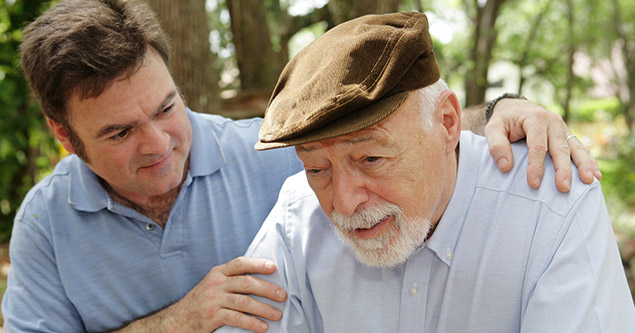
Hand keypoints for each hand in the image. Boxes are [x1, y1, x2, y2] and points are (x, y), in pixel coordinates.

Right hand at [118, 257, 286, 331]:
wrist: (178, 320)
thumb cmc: (202, 302)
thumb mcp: (214, 285)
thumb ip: (232, 280)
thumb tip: (263, 281)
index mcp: (218, 272)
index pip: (240, 263)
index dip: (257, 264)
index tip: (273, 267)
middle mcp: (216, 283)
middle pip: (246, 283)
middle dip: (267, 289)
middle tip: (282, 295)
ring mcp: (213, 300)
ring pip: (243, 301)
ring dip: (263, 308)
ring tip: (277, 315)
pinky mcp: (212, 316)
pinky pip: (236, 318)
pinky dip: (252, 323)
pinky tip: (262, 327)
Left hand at [484, 98, 601, 191]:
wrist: (515, 108)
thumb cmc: (503, 121)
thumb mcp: (492, 129)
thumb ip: (496, 145)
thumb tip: (505, 167)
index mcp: (536, 119)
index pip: (537, 146)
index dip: (536, 165)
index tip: (534, 184)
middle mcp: (553, 122)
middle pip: (560, 149)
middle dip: (563, 169)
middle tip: (563, 188)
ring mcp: (563, 129)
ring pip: (575, 148)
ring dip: (583, 165)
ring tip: (589, 181)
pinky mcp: (567, 136)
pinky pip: (580, 149)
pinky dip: (589, 161)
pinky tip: (596, 175)